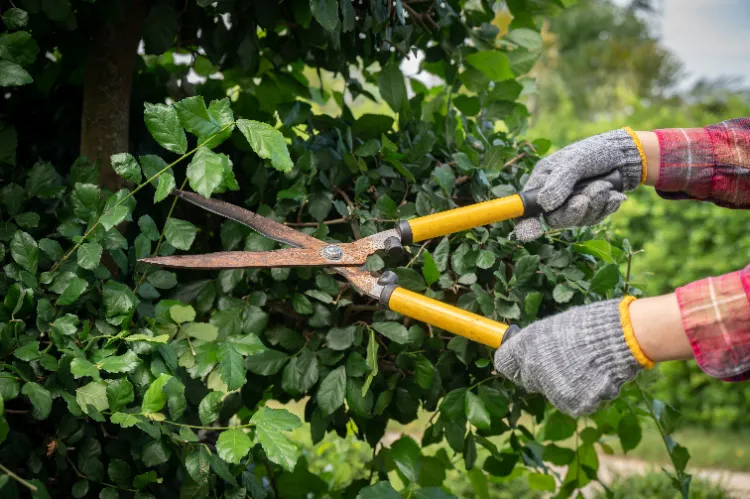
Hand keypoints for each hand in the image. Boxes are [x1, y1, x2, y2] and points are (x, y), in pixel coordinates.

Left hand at [494, 298, 644, 415]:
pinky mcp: (572, 404)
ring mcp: (552, 389)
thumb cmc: (590, 326)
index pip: (504, 362)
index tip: (520, 361)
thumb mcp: (556, 325)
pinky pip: (574, 402)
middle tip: (565, 361)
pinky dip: (584, 394)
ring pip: (552, 392)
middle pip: (528, 379)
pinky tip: (595, 377)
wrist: (621, 338)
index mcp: (527, 345)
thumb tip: (525, 351)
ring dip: (565, 384)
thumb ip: (536, 342)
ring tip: (586, 365)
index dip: (513, 362)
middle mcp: (534, 369)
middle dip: (540, 374)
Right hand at [514, 129, 644, 241]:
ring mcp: (572, 206)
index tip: (531, 232)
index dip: (525, 223)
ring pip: (577, 221)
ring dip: (594, 204)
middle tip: (585, 197)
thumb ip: (559, 181)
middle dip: (573, 210)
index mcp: (542, 182)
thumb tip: (545, 204)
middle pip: (554, 220)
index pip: (526, 208)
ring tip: (604, 185)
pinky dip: (606, 206)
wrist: (624, 155)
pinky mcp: (590, 211)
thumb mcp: (575, 161)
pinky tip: (613, 193)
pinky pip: (595, 219)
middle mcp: (554, 197)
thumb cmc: (594, 151)